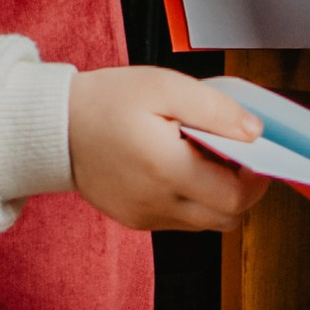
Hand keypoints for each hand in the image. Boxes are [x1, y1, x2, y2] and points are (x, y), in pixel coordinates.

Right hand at [68, 70, 260, 232]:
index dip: (256, 179)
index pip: (235, 197)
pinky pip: (179, 220)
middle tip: (232, 156)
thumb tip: (254, 132)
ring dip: (216, 197)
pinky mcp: (134, 219)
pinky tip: (178, 169)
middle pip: (226, 218)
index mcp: (167, 169)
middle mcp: (156, 202)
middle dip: (241, 190)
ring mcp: (144, 216)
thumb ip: (216, 110)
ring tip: (201, 158)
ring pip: (205, 223)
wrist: (53, 126)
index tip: (253, 153)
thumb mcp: (165, 87)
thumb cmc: (106, 101)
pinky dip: (191, 201)